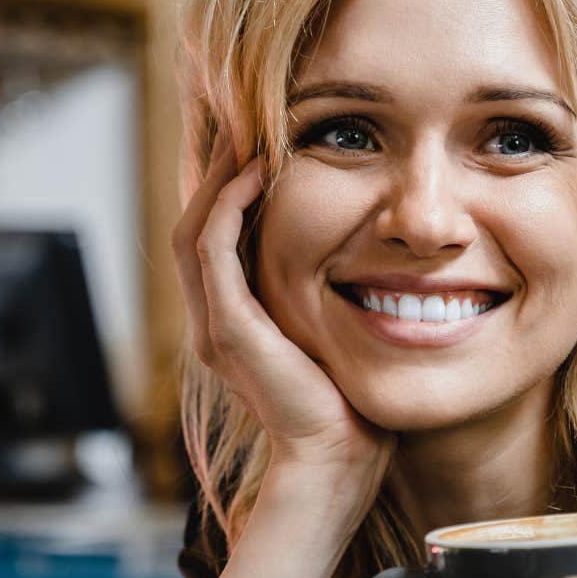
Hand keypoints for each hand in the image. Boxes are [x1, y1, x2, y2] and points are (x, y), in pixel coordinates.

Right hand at [172, 122, 392, 513]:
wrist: (338, 463)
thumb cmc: (352, 410)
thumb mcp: (341, 339)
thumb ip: (338, 302)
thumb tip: (380, 262)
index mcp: (238, 323)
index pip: (219, 237)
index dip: (230, 186)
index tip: (257, 138)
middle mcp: (217, 321)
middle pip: (196, 221)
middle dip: (213, 167)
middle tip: (235, 114)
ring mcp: (218, 326)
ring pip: (196, 227)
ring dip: (215, 174)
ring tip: (240, 128)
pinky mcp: (231, 330)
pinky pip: (214, 251)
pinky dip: (229, 206)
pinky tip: (254, 171)